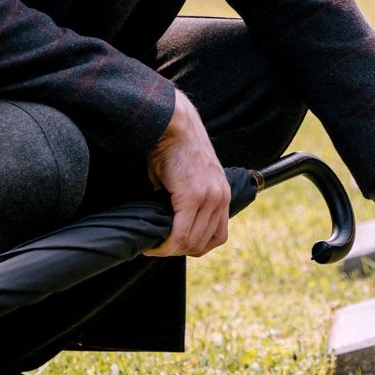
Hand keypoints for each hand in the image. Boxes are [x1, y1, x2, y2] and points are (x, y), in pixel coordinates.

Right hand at [143, 90, 231, 257]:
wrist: (173, 125)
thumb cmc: (174, 149)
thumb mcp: (188, 179)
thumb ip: (187, 201)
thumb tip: (171, 221)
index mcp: (223, 195)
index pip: (217, 236)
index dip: (195, 245)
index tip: (174, 244)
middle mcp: (221, 198)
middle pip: (202, 244)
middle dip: (178, 250)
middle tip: (158, 247)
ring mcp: (208, 198)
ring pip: (191, 242)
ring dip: (169, 250)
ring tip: (153, 246)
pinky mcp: (192, 197)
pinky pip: (180, 234)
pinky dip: (165, 245)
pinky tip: (152, 245)